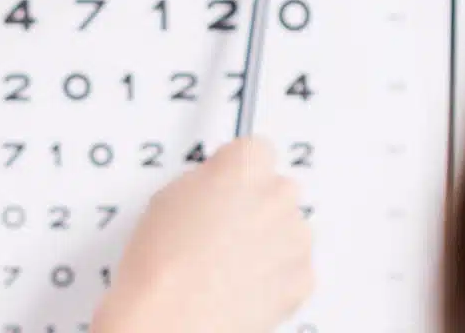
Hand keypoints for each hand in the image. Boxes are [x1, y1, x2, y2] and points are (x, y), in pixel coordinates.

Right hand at [91, 136, 314, 332]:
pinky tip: (243, 287)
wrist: (169, 323)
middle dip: (257, 207)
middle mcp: (278, 194)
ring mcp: (295, 236)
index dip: (238, 172)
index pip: (256, 150)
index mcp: (245, 165)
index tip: (230, 185)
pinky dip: (277, 278)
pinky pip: (295, 269)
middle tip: (225, 232)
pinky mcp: (304, 278)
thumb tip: (217, 184)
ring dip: (269, 243)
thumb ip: (206, 180)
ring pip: (289, 230)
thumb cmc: (161, 266)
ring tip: (229, 266)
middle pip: (277, 189)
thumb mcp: (168, 198)